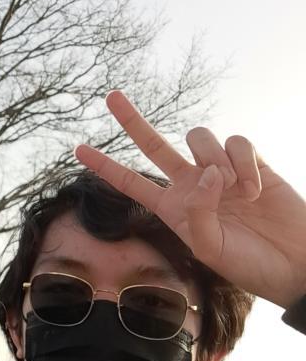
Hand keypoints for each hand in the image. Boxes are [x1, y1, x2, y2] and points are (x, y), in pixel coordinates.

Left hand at [75, 91, 305, 308]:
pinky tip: (256, 191)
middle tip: (110, 96)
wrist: (294, 262)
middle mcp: (192, 185)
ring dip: (216, 161)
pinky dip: (245, 165)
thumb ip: (196, 212)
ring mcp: (221, 171)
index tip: (77, 149)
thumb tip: (205, 173)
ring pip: (199, 138)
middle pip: (154, 144)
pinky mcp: (251, 162)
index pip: (132, 183)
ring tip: (238, 193)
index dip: (105, 166)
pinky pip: (237, 143)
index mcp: (174, 208)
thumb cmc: (249, 264)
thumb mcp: (209, 249)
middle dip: (132, 121)